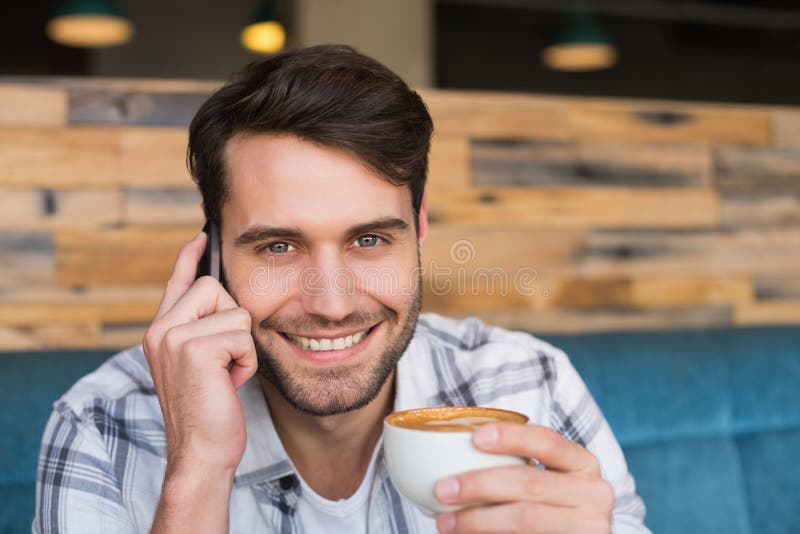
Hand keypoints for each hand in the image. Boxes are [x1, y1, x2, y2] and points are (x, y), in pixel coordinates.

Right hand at [143, 232, 257, 475]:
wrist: (202, 452)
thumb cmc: (209, 411)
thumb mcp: (201, 364)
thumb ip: (203, 330)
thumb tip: (224, 296)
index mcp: (161, 331)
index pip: (177, 282)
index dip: (190, 257)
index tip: (202, 236)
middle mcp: (160, 329)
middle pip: (214, 287)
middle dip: (233, 322)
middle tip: (224, 361)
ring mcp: (173, 336)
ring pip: (235, 312)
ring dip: (242, 347)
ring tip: (225, 375)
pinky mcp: (194, 348)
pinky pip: (242, 334)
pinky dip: (246, 362)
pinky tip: (229, 383)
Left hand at [433, 423, 613, 532]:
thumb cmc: (550, 508)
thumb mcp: (547, 481)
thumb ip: (515, 467)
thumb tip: (451, 454)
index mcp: (583, 463)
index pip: (547, 441)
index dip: (512, 436)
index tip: (475, 437)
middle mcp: (594, 492)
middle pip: (529, 482)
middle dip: (479, 484)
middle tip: (442, 489)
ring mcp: (591, 526)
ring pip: (525, 518)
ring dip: (477, 519)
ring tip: (445, 521)